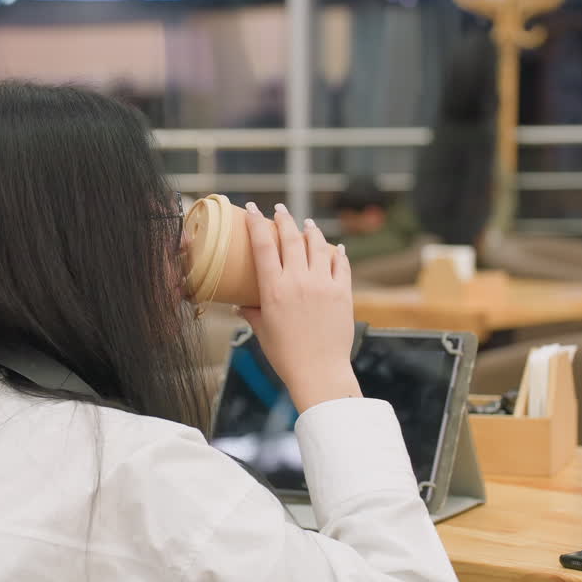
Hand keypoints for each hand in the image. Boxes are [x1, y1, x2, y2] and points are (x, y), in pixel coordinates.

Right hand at [238, 203, 361, 412]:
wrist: (319, 372)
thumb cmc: (286, 356)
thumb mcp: (262, 331)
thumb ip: (251, 313)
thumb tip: (239, 305)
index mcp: (274, 289)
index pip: (263, 245)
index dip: (256, 223)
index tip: (252, 209)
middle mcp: (298, 280)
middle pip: (291, 238)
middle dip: (284, 219)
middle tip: (279, 210)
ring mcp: (323, 284)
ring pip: (317, 245)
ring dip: (310, 230)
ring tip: (306, 224)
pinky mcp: (342, 293)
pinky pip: (340, 264)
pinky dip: (336, 253)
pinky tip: (334, 248)